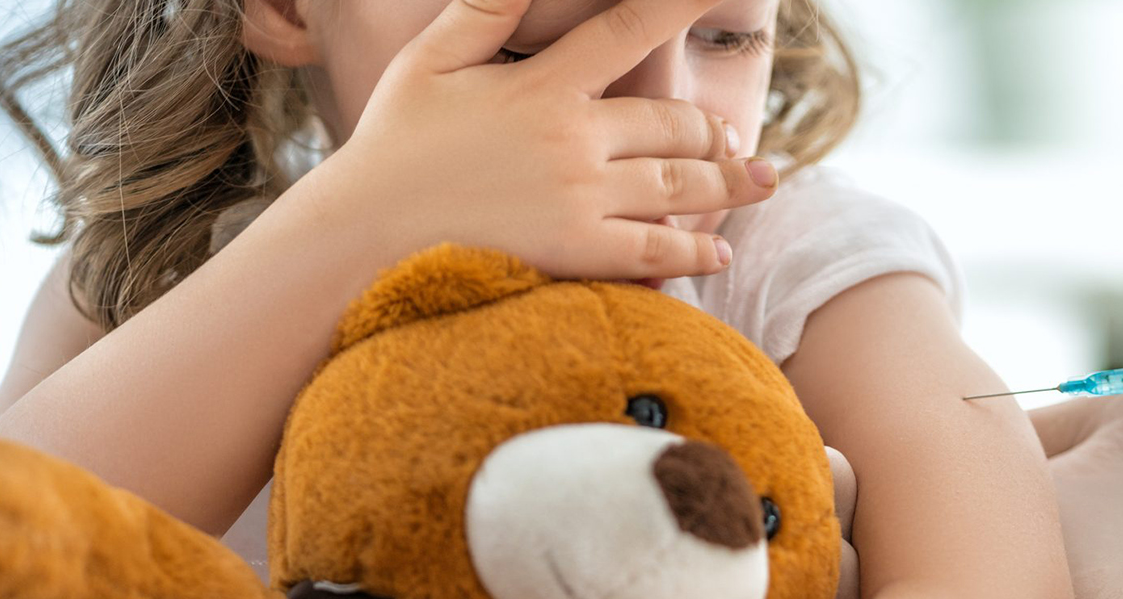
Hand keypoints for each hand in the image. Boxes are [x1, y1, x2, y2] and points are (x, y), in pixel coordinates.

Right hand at [304, 0, 776, 279]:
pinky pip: (657, 250)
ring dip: (728, 184)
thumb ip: (483, 12)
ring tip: (760, 182)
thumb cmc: (392, 147)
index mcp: (544, 86)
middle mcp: (574, 139)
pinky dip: (695, 249)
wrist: (362, 237)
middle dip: (712, 129)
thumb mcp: (429, 62)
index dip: (680, 1)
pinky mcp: (580, 253)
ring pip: (680, 185)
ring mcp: (582, 199)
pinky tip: (718, 249)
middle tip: (731, 138)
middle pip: (675, 123)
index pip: (629, 29)